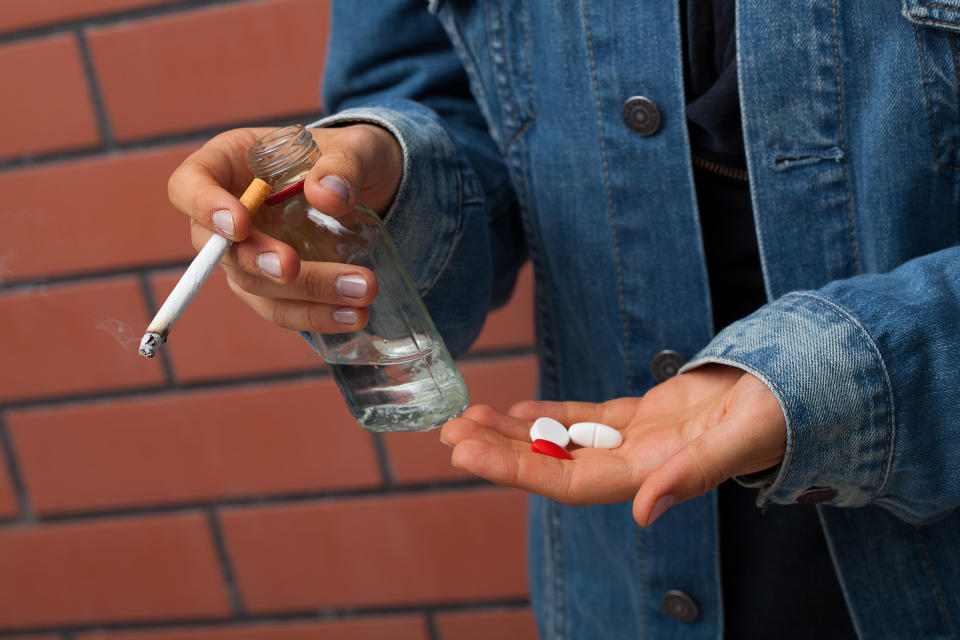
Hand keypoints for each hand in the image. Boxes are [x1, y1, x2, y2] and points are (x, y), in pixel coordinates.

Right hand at [167, 124, 403, 332]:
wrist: (368, 190)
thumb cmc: (348, 159)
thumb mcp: (357, 147)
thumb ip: (345, 164)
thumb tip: (328, 195)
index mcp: (229, 163)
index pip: (189, 185)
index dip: (204, 207)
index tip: (239, 224)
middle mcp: (228, 213)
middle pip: (219, 249)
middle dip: (257, 261)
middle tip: (291, 267)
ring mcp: (247, 254)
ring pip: (254, 286)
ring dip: (304, 294)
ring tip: (360, 293)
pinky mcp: (273, 286)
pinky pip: (283, 308)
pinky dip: (316, 315)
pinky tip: (354, 316)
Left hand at [440, 365, 785, 525]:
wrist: (797, 388)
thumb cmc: (778, 412)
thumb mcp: (740, 437)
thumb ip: (693, 474)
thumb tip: (646, 513)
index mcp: (653, 474)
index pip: (570, 481)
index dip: (517, 469)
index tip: (467, 452)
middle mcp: (637, 463)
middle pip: (553, 463)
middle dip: (499, 451)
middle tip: (447, 433)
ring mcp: (638, 440)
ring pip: (564, 441)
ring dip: (515, 432)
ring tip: (466, 418)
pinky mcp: (645, 416)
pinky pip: (588, 419)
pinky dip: (552, 415)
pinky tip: (518, 409)